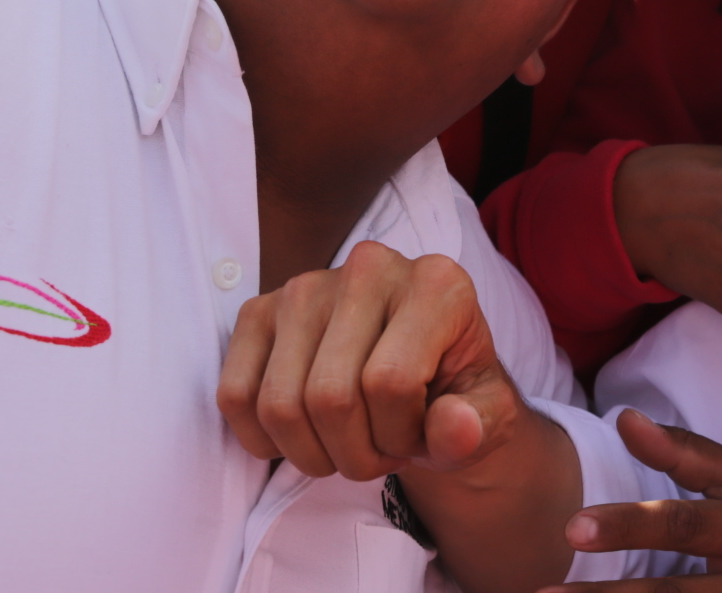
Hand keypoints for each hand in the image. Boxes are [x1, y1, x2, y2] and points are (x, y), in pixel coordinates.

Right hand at [219, 240, 528, 479]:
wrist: (418, 376)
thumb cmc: (452, 392)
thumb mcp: (486, 415)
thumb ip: (477, 426)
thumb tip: (453, 427)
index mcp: (436, 283)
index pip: (390, 382)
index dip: (399, 435)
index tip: (417, 436)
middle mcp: (369, 267)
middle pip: (330, 398)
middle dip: (355, 454)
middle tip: (379, 451)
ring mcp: (306, 285)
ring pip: (280, 405)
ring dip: (313, 454)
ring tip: (350, 442)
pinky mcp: (260, 310)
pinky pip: (235, 397)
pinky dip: (265, 440)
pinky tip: (307, 432)